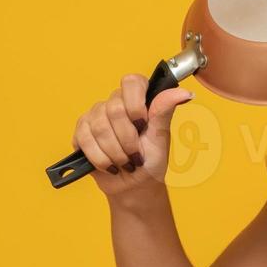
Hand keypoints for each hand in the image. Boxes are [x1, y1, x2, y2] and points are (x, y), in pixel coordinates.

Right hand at [70, 73, 195, 196]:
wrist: (134, 185)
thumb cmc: (150, 160)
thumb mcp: (160, 137)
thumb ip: (165, 111)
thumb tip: (185, 93)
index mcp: (138, 99)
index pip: (132, 81)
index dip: (135, 103)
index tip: (142, 123)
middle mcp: (115, 102)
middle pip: (115, 110)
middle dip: (128, 140)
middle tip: (136, 154)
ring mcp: (96, 115)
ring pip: (100, 127)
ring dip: (116, 152)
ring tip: (125, 162)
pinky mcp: (82, 131)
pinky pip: (85, 139)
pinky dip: (101, 158)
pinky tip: (110, 165)